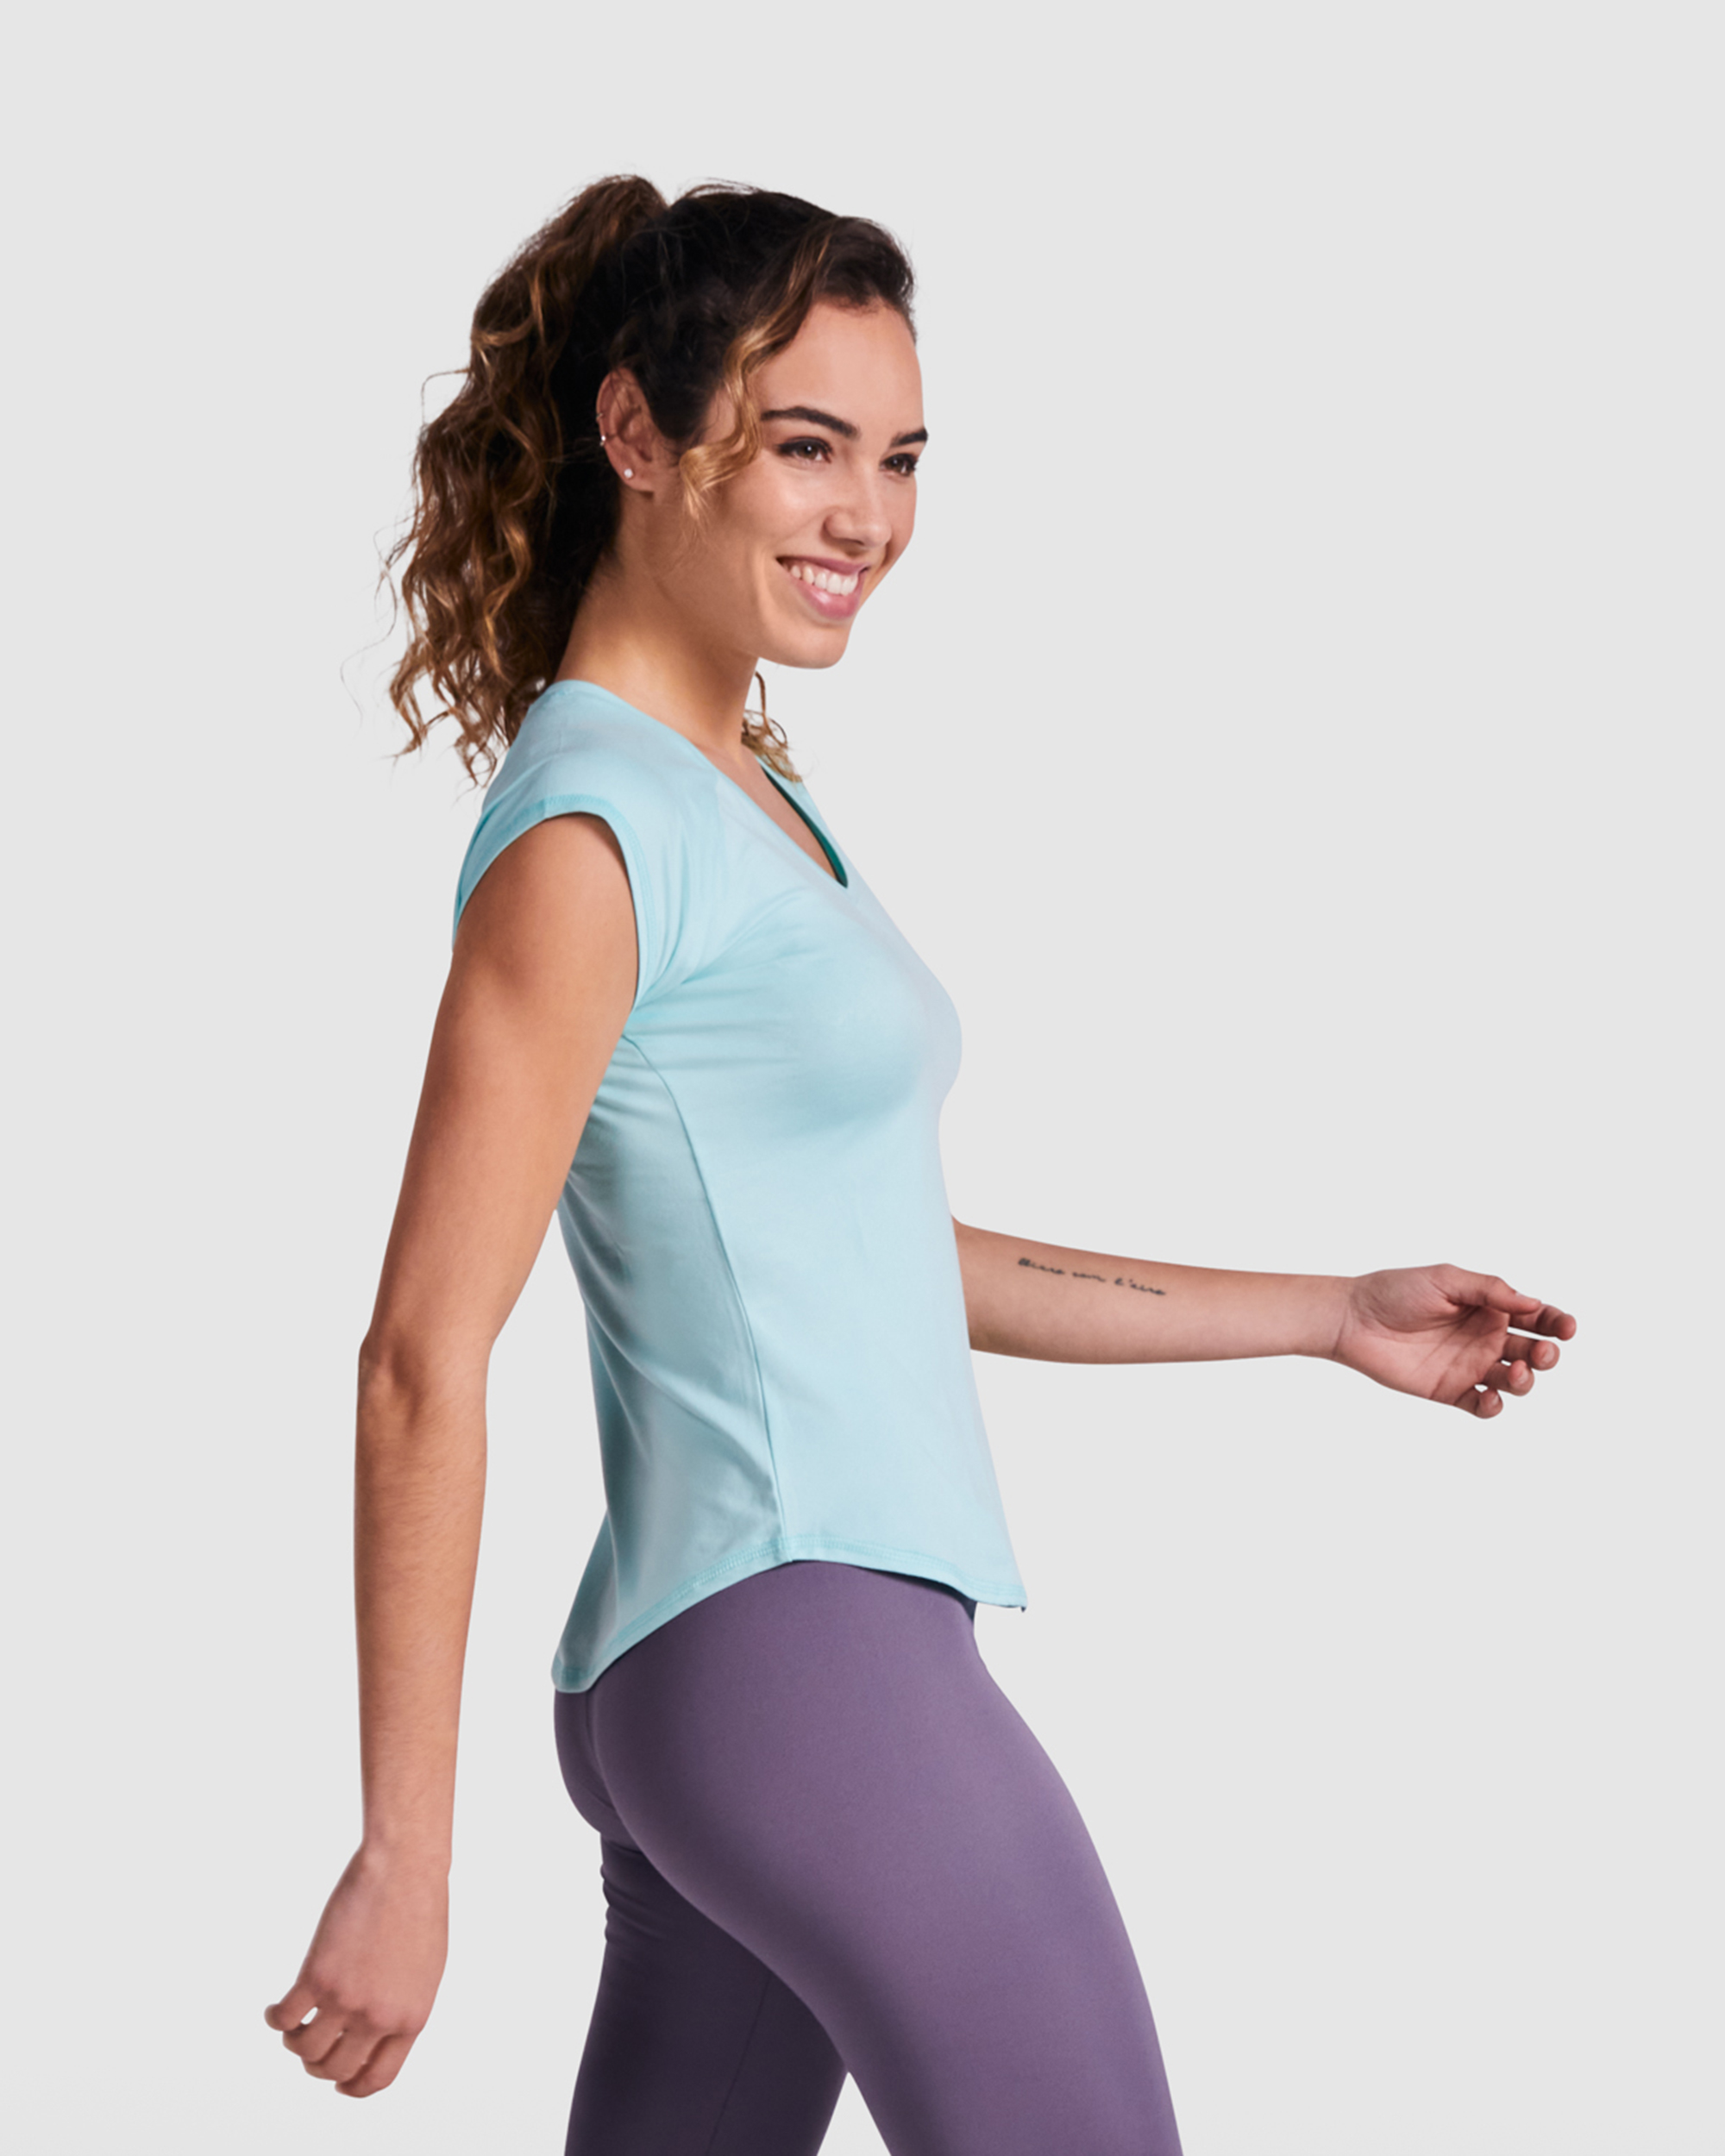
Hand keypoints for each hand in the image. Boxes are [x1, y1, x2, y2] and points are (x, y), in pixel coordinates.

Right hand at [264, 1846, 447, 2097]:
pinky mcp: (318, 1976)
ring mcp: (347, 1999)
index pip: (376, 2078)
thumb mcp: (425, 1971)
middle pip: (334, 2069)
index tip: (337, 2083)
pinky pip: (284, 2019)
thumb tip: (371, 2036)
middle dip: (317, 2065)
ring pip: (305, 2050)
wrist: (406, 1868)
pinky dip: (274, 2019)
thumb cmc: (419, 1909)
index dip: (351, 2087)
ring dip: (294, 2042)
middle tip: (309, 2047)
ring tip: (293, 2024)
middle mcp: (378, 2017)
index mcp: (410, 2020)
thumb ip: (401, 2009)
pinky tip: (274, 2009)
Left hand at [1331, 1264, 1575, 1416]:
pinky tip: (1490, 1398)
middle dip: (1547, 1354)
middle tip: (1542, 1353)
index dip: (1557, 1323)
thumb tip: (1533, 1302)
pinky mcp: (1451, 1390)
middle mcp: (1485, 1338)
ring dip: (1525, 1380)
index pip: (1536, 1317)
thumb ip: (1490, 1290)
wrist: (1354, 1319)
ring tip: (1516, 1372)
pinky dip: (1493, 1407)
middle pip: (1533, 1352)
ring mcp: (1470, 1366)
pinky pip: (1483, 1406)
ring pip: (1514, 1381)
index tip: (1567, 1327)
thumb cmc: (1396, 1291)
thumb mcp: (1446, 1280)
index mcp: (1490, 1308)